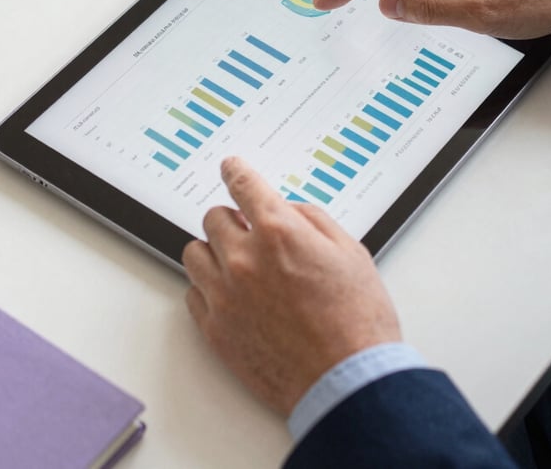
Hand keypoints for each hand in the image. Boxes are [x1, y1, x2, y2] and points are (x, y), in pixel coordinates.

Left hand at [182, 157, 400, 415]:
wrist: (347, 382)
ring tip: (239, 264)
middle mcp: (243, 259)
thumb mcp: (349, 251)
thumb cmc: (358, 320)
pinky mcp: (215, 331)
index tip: (231, 167)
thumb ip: (311, 219)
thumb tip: (286, 211)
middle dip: (233, 219)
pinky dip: (209, 289)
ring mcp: (225, 296)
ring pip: (194, 253)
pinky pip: (193, 294)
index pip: (242, 184)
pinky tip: (233, 295)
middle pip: (213, 217)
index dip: (236, 171)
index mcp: (278, 231)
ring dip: (215, 251)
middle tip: (250, 232)